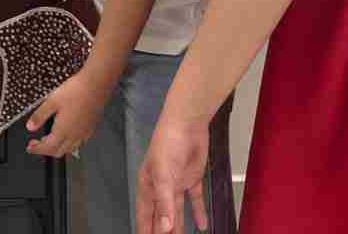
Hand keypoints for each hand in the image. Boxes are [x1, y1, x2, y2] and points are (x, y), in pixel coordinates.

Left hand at [24, 71, 109, 158]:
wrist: (95, 85)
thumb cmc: (75, 91)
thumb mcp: (52, 101)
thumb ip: (40, 116)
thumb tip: (30, 127)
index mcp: (63, 131)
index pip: (47, 148)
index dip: (36, 150)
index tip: (30, 148)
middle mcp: (74, 136)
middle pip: (58, 152)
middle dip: (46, 150)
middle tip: (37, 144)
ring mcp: (84, 133)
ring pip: (69, 149)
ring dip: (58, 148)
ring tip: (50, 140)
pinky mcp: (91, 128)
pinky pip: (79, 143)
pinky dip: (70, 144)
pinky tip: (67, 135)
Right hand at [134, 117, 210, 232]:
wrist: (187, 124)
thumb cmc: (167, 143)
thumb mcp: (163, 175)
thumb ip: (164, 203)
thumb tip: (165, 228)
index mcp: (148, 186)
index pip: (145, 215)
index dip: (146, 231)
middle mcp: (161, 187)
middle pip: (161, 216)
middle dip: (163, 231)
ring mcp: (177, 183)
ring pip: (177, 211)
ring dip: (179, 226)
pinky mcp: (192, 179)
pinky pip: (195, 200)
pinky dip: (198, 212)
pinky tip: (202, 224)